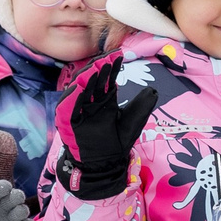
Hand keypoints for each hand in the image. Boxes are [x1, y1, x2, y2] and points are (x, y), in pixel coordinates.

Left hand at [0, 179, 32, 220]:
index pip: (1, 187)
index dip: (4, 186)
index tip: (4, 188)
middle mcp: (3, 205)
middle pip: (17, 196)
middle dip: (18, 195)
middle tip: (17, 198)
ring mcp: (10, 218)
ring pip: (23, 210)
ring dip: (22, 211)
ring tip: (15, 214)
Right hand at [62, 58, 157, 201]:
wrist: (104, 165)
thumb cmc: (116, 143)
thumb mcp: (132, 122)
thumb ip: (141, 106)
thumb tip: (153, 90)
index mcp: (104, 99)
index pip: (107, 78)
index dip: (112, 66)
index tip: (120, 55)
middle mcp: (89, 101)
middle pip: (92, 78)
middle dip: (100, 66)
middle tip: (109, 57)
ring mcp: (77, 110)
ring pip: (79, 87)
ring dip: (87, 75)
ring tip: (98, 66)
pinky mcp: (68, 120)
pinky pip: (68, 105)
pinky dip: (74, 94)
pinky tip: (82, 84)